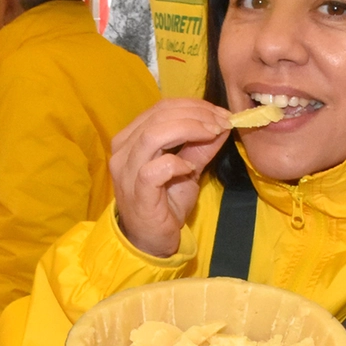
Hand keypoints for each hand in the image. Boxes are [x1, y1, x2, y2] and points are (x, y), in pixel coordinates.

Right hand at [108, 99, 233, 257]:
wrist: (151, 240)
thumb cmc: (165, 203)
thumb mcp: (188, 168)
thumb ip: (201, 146)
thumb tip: (222, 123)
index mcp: (131, 138)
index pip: (161, 108)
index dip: (194, 105)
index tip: (221, 114)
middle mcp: (123, 151)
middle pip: (159, 116)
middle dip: (197, 114)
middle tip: (222, 122)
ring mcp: (127, 171)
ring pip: (154, 135)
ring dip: (189, 129)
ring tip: (212, 135)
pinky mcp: (138, 192)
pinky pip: (156, 168)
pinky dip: (177, 163)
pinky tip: (190, 168)